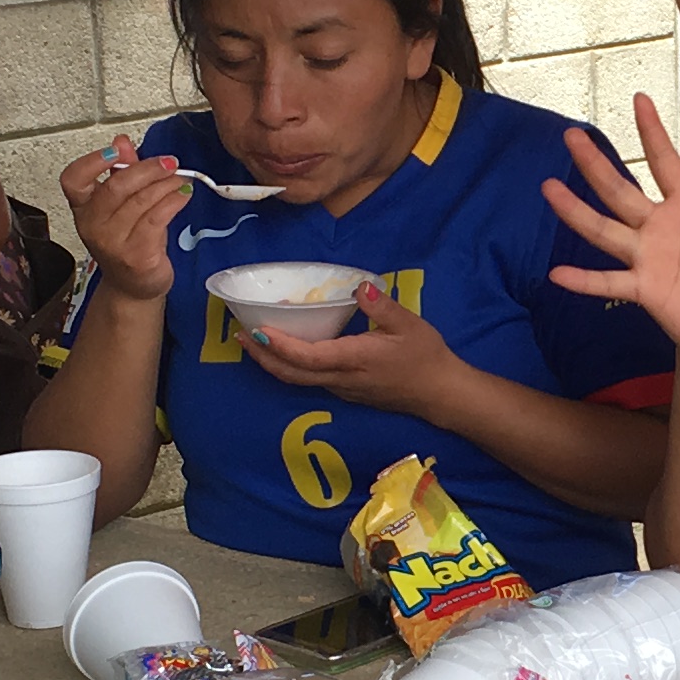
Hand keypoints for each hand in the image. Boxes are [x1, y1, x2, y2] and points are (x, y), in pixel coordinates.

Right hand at [57, 138, 187, 306]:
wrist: (134, 286)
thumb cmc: (128, 242)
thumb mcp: (122, 205)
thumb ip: (121, 172)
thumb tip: (122, 142)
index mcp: (83, 208)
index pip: (73, 180)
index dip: (92, 162)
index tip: (117, 151)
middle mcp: (93, 226)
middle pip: (116, 187)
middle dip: (147, 169)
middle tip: (168, 162)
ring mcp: (113, 243)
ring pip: (141, 202)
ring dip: (166, 184)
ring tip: (180, 178)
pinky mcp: (137, 256)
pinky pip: (157, 219)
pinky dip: (174, 201)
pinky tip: (183, 195)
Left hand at [247, 281, 456, 413]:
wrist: (440, 393)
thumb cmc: (426, 358)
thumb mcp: (409, 325)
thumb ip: (381, 306)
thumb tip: (359, 286)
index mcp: (354, 360)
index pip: (307, 357)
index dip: (279, 346)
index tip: (257, 331)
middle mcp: (341, 379)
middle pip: (292, 374)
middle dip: (262, 357)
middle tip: (240, 336)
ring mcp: (342, 388)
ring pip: (298, 380)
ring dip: (273, 364)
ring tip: (253, 344)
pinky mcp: (346, 391)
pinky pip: (309, 381)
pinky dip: (290, 367)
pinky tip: (285, 353)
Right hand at [544, 95, 679, 369]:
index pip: (665, 162)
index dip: (653, 132)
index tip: (639, 99)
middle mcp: (658, 226)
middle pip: (620, 190)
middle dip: (595, 164)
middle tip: (571, 136)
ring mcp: (647, 257)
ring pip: (605, 229)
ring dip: (576, 211)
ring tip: (549, 188)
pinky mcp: (644, 289)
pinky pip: (609, 282)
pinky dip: (584, 279)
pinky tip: (558, 274)